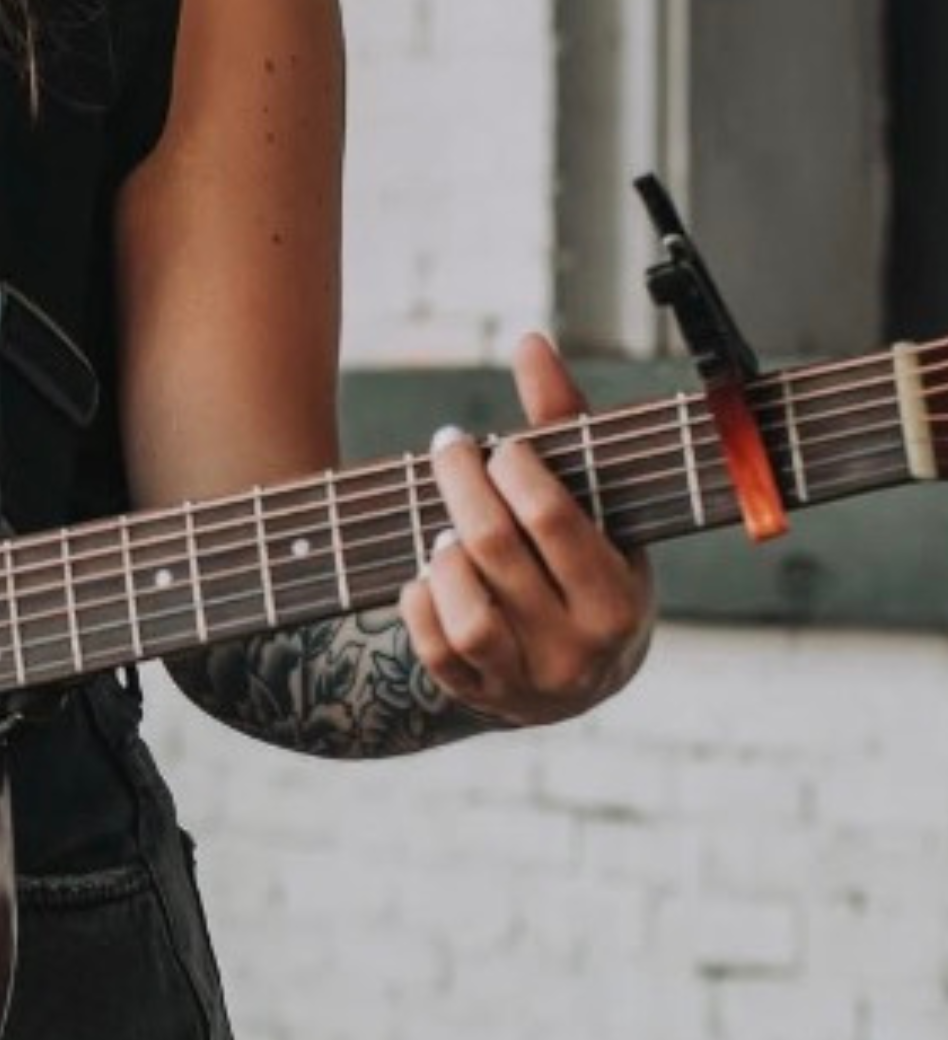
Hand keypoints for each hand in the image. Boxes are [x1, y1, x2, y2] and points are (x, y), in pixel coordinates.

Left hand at [400, 331, 657, 727]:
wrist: (583, 674)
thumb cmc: (591, 564)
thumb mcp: (602, 506)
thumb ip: (568, 426)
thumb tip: (530, 343)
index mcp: (620, 601)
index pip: (554, 521)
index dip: (512, 472)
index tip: (495, 446)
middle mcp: (578, 650)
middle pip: (497, 550)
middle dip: (462, 486)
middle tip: (449, 448)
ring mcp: (525, 681)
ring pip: (466, 613)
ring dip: (444, 556)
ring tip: (444, 526)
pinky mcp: (478, 696)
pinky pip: (432, 648)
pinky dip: (419, 601)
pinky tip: (426, 571)